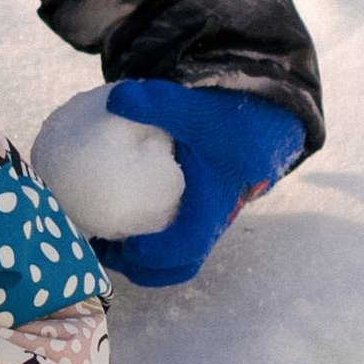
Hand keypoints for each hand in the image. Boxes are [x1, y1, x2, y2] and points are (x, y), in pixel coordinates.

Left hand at [99, 80, 303, 288]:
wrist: (263, 119)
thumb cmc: (232, 119)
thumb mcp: (196, 107)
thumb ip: (159, 102)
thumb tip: (116, 98)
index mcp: (214, 203)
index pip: (187, 245)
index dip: (156, 254)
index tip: (124, 247)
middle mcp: (212, 220)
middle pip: (178, 263)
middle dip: (139, 265)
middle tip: (100, 248)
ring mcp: (205, 220)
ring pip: (176, 257)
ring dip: (141, 256)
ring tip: (101, 239)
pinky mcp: (197, 213)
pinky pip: (174, 240)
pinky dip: (147, 240)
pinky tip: (116, 219)